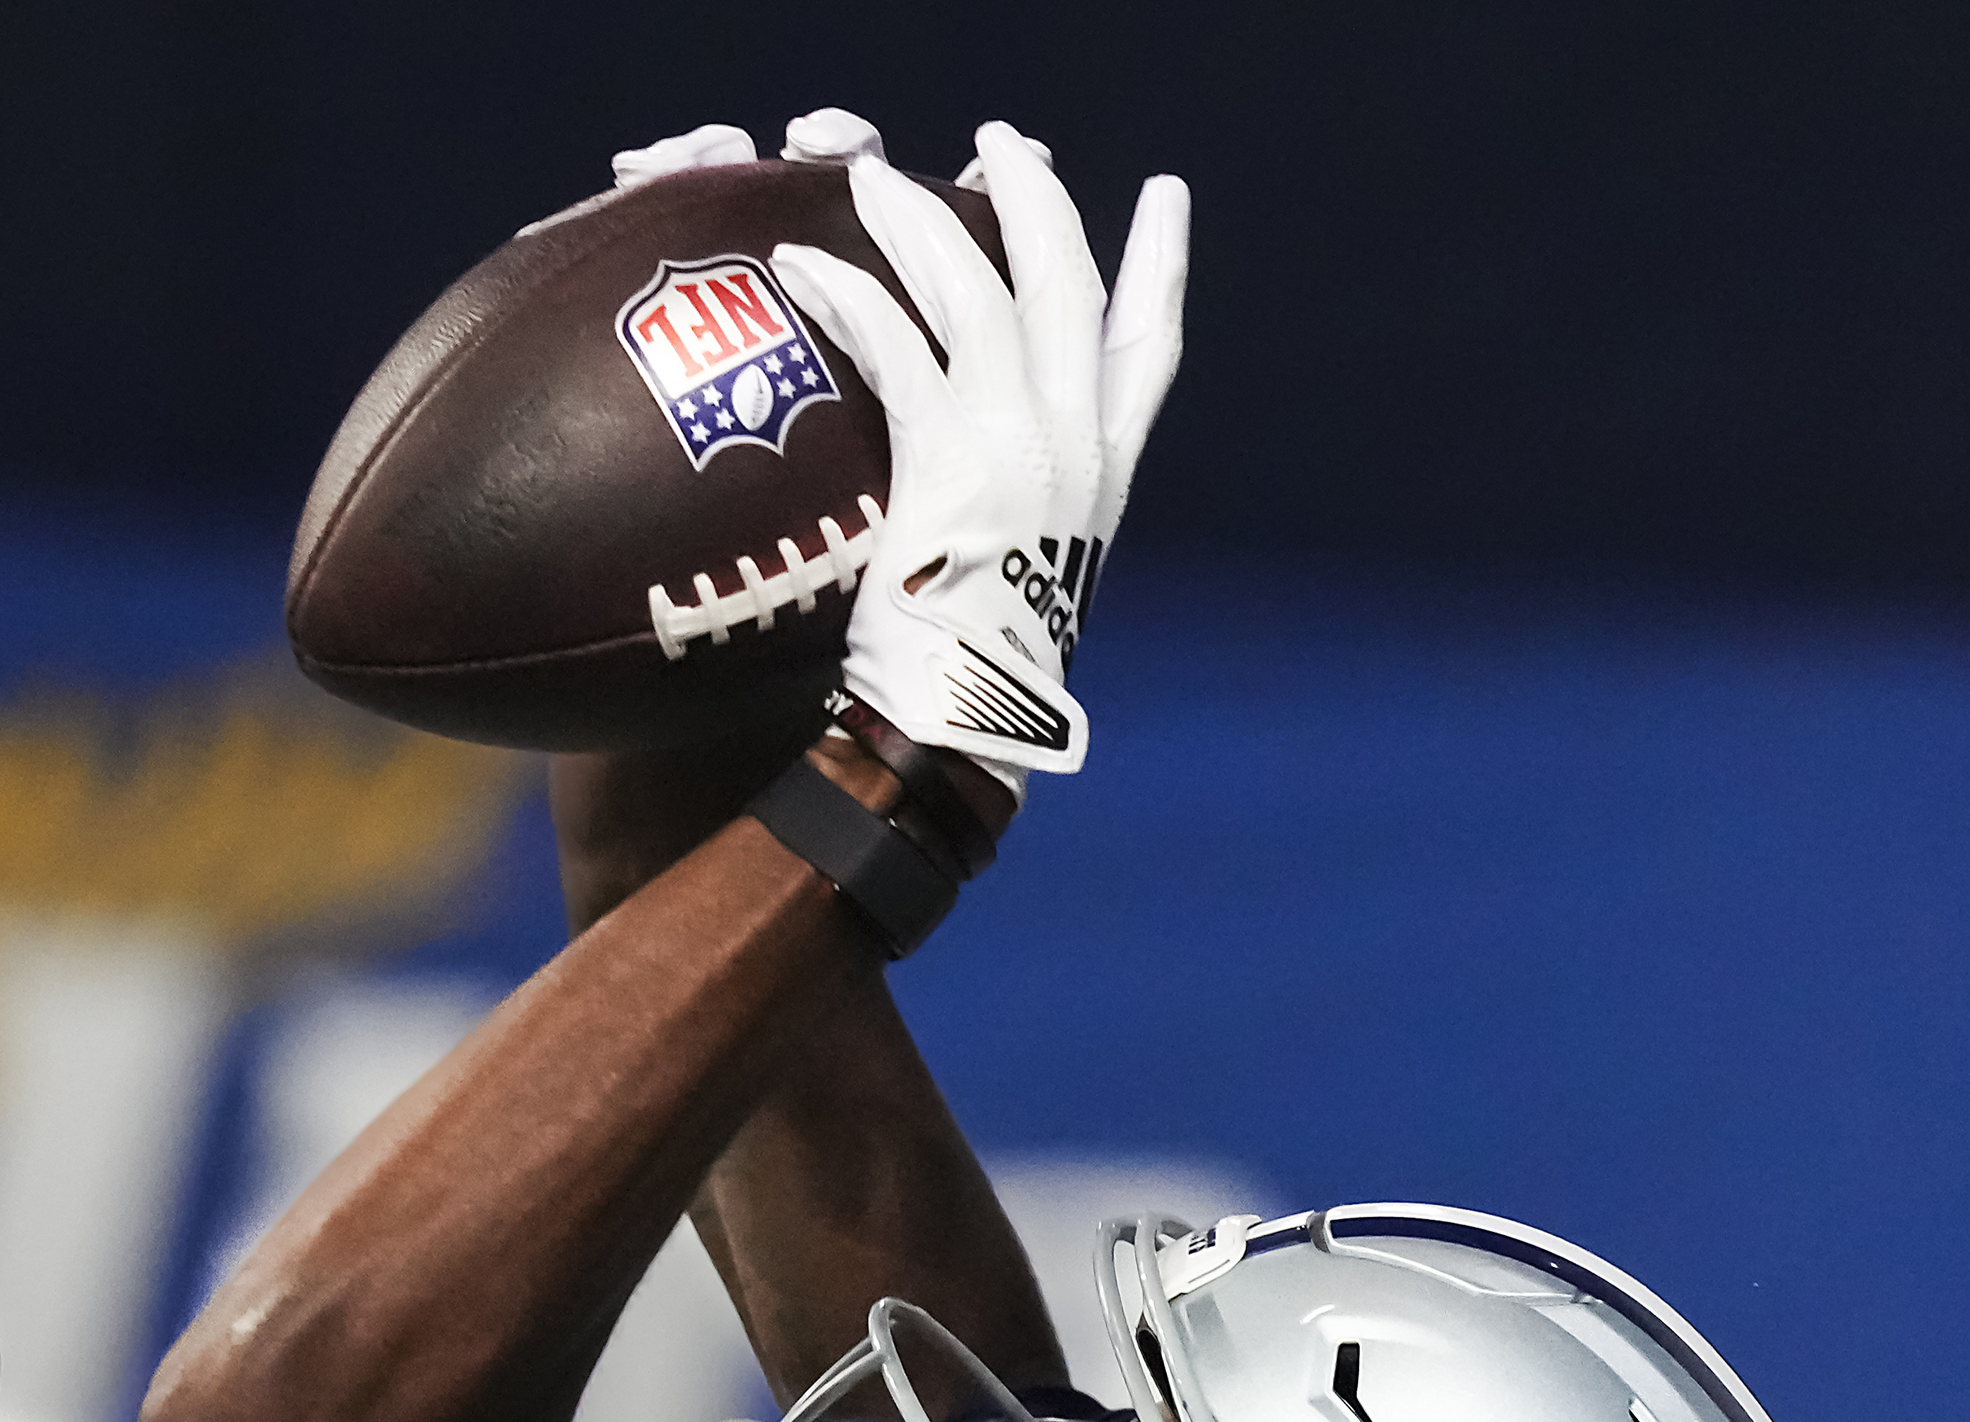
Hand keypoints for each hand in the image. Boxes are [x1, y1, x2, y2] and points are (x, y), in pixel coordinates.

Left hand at [768, 119, 1188, 781]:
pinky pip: (898, 348)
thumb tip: (964, 478)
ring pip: (979, 292)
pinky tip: (803, 269)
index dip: (1160, 266)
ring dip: (921, 223)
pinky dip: (848, 301)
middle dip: (1034, 201)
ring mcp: (1023, 442)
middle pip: (1070, 283)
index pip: (1152, 348)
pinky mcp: (952, 455)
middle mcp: (1079, 443)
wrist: (959, 729)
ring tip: (869, 176)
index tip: (1165, 199)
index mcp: (1107, 472)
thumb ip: (1007, 503)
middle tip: (1002, 144)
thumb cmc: (969, 676)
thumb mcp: (1013, 573)